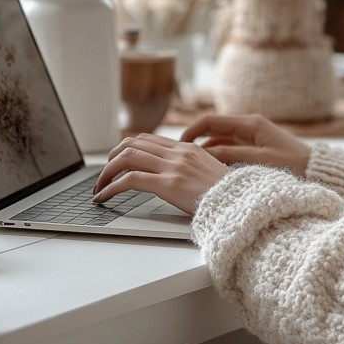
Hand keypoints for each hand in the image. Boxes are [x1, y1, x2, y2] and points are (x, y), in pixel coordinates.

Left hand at [93, 133, 228, 214]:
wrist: (244, 204)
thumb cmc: (230, 196)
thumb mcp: (211, 175)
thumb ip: (193, 170)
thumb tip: (177, 178)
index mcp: (188, 148)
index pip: (147, 139)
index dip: (126, 148)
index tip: (117, 161)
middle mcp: (178, 152)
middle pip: (132, 144)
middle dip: (111, 158)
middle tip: (104, 174)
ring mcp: (174, 167)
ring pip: (126, 158)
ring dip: (106, 172)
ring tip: (99, 187)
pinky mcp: (169, 184)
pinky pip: (129, 180)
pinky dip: (111, 188)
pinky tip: (104, 197)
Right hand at [181, 113, 310, 177]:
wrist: (317, 171)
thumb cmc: (293, 165)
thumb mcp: (259, 160)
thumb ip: (230, 155)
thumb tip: (203, 153)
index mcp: (249, 123)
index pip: (210, 121)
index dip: (191, 131)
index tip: (178, 145)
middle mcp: (248, 126)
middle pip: (213, 131)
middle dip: (196, 143)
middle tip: (180, 158)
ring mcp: (251, 137)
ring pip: (220, 142)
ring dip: (207, 152)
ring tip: (192, 168)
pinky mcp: (255, 148)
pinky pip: (230, 150)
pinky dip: (219, 158)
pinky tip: (211, 171)